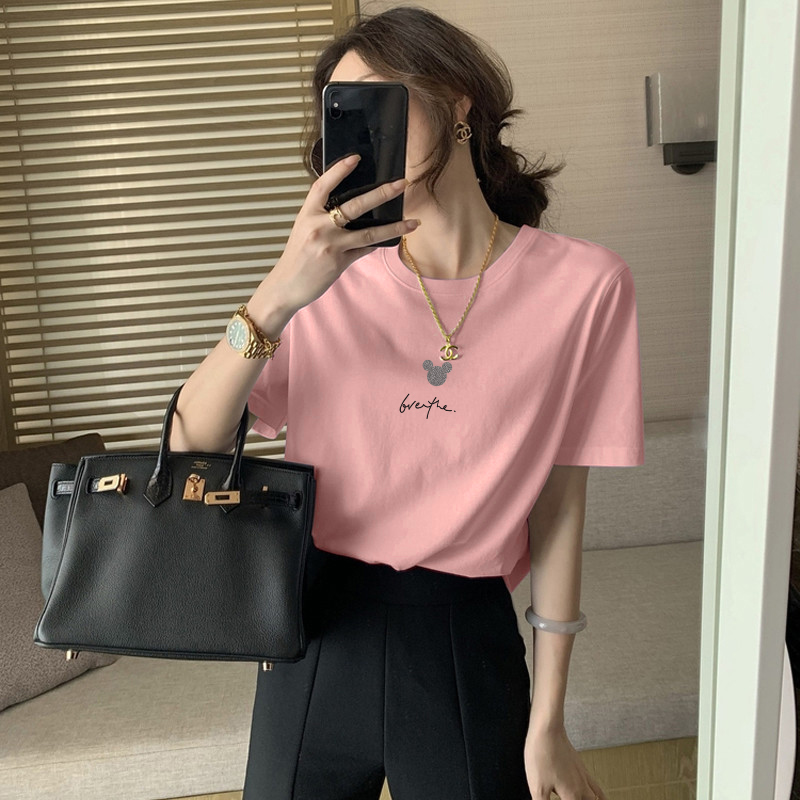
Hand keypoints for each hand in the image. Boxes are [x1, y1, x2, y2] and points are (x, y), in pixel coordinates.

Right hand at [267, 154, 419, 314]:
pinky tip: (390, 239)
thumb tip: (353, 211)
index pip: (323, 186)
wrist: (286, 285)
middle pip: (355, 205)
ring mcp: (331, 245)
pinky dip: (376, 244)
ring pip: (368, 232)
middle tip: (401, 183)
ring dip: (394, 226)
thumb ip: (324, 218)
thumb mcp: (304, 230)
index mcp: (307, 214)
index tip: (355, 158)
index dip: (339, 170)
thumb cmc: (296, 257)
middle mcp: (319, 227)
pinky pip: (363, 250)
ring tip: (413, 222)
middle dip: (381, 193)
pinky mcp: (339, 262)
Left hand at [524, 724, 606, 799]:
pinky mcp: (580, 767)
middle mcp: (582, 788)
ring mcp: (583, 776)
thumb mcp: (537, 787)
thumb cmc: (541, 755)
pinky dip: (599, 795)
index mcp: (572, 796)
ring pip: (598, 798)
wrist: (547, 729)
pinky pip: (595, 786)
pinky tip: (594, 794)